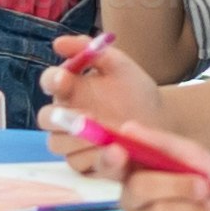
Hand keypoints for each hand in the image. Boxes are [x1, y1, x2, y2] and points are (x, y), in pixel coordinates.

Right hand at [38, 31, 171, 173]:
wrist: (163, 122)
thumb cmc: (134, 92)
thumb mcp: (119, 66)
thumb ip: (93, 51)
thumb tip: (58, 43)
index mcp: (69, 89)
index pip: (50, 82)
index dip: (53, 80)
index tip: (64, 77)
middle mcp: (65, 118)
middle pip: (46, 118)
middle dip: (61, 116)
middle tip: (85, 116)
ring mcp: (73, 144)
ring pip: (60, 145)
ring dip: (80, 141)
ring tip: (106, 137)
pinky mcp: (87, 166)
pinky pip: (84, 167)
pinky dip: (101, 161)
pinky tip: (118, 153)